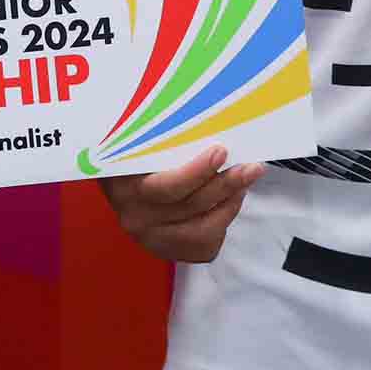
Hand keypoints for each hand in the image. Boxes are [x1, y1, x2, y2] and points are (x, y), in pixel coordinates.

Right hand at [95, 146, 265, 262]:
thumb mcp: (134, 145)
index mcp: (125, 186)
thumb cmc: (132, 156)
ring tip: (244, 183)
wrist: (119, 187)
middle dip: (227, 184)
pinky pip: (204, 247)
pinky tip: (228, 202)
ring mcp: (151, 238)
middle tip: (251, 168)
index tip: (221, 151)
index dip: (197, 171)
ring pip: (203, 230)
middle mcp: (136, 217)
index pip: (166, 186)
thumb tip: (202, 118)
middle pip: (191, 205)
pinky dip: (221, 224)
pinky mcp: (168, 251)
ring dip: (230, 205)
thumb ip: (157, 139)